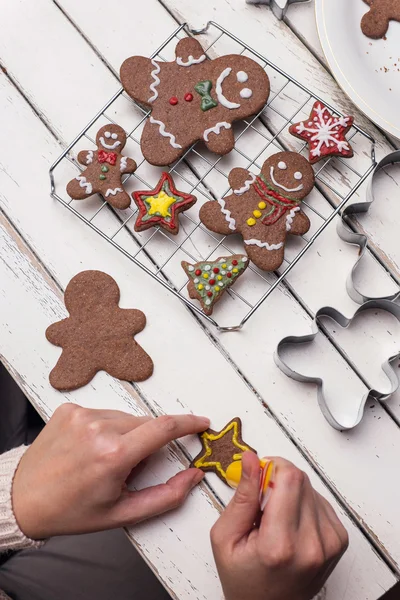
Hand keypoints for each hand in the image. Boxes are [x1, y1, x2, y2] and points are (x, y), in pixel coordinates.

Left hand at [12, 403, 208, 538]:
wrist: (23, 498)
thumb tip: (194, 475)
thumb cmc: (71, 510)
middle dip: (147, 442)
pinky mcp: (70, 409)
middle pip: (145, 424)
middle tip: (127, 466)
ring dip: (125, 434)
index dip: (189, 422)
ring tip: (102, 458)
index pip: (164, 428)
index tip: (202, 422)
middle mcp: (98, 428)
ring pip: (125, 418)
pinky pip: (103, 413)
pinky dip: (105, 428)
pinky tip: (88, 447)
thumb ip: (166, 496)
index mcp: (114, 455)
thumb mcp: (122, 513)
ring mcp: (82, 415)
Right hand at [211, 453, 347, 599]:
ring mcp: (329, 544)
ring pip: (311, 488)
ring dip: (291, 494)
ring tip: (275, 519)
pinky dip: (303, 505)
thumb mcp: (225, 537)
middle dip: (279, 481)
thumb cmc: (243, 578)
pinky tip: (290, 523)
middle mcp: (311, 545)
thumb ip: (242, 495)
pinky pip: (321, 501)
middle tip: (262, 503)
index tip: (260, 475)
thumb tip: (252, 459)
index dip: (273, 467)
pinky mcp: (338, 541)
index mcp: (279, 545)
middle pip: (301, 480)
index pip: (290, 479)